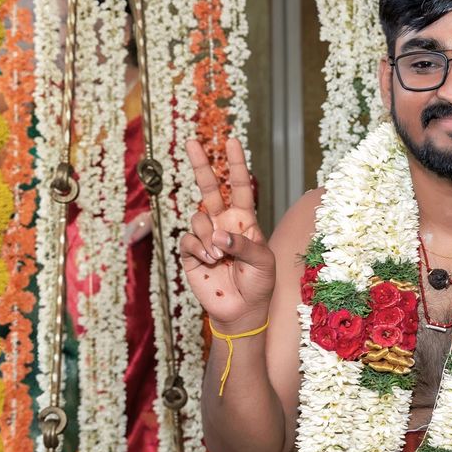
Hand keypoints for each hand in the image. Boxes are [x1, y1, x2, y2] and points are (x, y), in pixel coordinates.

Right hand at [178, 138, 275, 332]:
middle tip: (191, 141)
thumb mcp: (263, 262)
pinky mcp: (190, 252)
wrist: (241, 310)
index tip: (232, 142)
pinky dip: (199, 248)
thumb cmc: (258, 284)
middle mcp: (223, 224)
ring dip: (208, 235)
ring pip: (197, 217)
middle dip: (201, 165)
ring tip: (220, 257)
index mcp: (244, 221)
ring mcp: (205, 237)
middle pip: (209, 188)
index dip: (235, 165)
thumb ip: (244, 244)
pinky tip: (209, 261)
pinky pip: (188, 239)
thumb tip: (217, 235)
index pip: (239, 187)